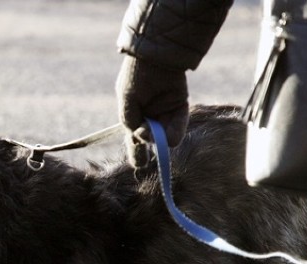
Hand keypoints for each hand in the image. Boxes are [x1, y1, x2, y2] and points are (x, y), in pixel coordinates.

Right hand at [116, 55, 189, 170]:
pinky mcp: (180, 107)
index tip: (139, 164)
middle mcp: (150, 116)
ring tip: (150, 133)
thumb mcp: (126, 99)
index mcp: (133, 115)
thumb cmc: (136, 75)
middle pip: (150, 140)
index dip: (136, 153)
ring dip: (157, 139)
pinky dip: (174, 133)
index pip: (134, 138)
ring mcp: (165, 113)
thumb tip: (139, 137)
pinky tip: (168, 136)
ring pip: (164, 135)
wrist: (156, 56)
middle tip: (144, 160)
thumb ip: (130, 120)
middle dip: (146, 150)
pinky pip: (178, 126)